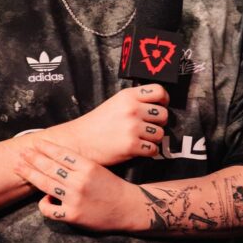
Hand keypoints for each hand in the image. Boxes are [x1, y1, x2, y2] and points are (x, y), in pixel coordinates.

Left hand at [15, 139, 143, 230]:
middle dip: (33, 159)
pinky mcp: (72, 214)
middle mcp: (80, 181)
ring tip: (19, 169)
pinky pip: (49, 209)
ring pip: (46, 184)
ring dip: (30, 175)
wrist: (128, 207)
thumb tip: (57, 161)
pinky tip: (45, 199)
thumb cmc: (114, 187)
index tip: (35, 143)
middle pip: (50, 167)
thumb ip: (80, 166)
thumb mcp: (100, 169)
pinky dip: (44, 204)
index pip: (62, 154)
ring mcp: (75, 198)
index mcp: (89, 166)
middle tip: (21, 153)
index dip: (46, 148)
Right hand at [45, 85, 169, 165]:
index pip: (159, 91)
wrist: (78, 142)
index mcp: (128, 96)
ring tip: (141, 139)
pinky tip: (138, 149)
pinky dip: (148, 151)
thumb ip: (134, 101)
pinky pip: (153, 149)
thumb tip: (157, 105)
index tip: (161, 105)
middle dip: (158, 123)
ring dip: (153, 139)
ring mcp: (132, 127)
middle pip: (163, 114)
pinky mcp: (132, 145)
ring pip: (160, 133)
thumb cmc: (96, 124)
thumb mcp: (115, 103)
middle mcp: (132, 109)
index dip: (164, 99)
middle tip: (148, 127)